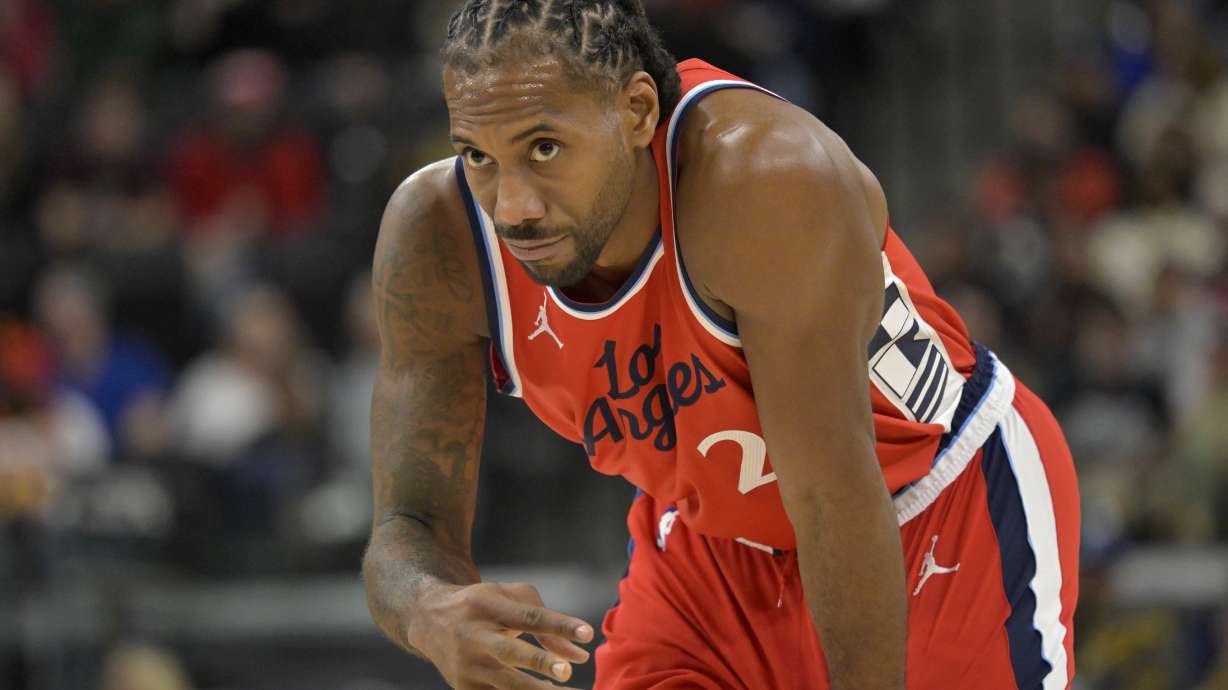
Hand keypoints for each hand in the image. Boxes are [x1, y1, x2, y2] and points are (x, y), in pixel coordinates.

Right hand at [407, 581, 594, 688]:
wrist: (429, 619)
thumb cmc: (484, 604)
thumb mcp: (511, 597)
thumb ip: (548, 620)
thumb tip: (578, 656)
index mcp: (488, 605)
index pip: (528, 616)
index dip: (558, 625)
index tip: (587, 633)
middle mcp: (474, 636)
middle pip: (510, 651)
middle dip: (539, 662)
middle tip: (566, 671)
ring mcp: (468, 665)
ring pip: (507, 685)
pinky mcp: (465, 688)